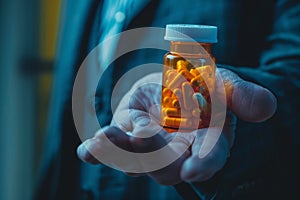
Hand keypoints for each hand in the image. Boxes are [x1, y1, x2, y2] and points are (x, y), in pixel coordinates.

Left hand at [77, 68, 276, 184]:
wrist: (179, 81)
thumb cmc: (204, 85)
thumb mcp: (224, 83)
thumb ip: (242, 95)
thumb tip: (265, 108)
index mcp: (205, 140)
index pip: (209, 157)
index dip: (204, 163)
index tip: (193, 168)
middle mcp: (177, 150)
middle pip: (166, 165)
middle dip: (154, 155)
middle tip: (142, 138)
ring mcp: (150, 147)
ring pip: (136, 161)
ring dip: (119, 152)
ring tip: (103, 140)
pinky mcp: (129, 135)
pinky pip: (114, 149)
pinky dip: (100, 151)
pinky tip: (87, 151)